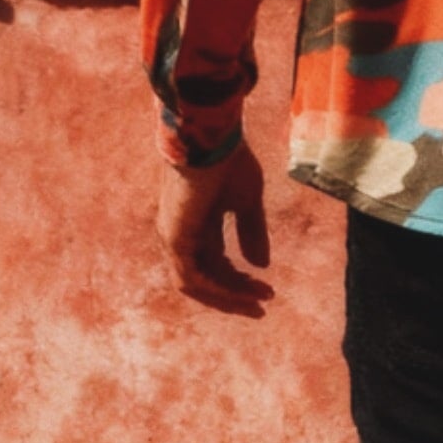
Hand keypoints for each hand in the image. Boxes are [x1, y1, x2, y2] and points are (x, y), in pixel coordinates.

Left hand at [155, 150, 272, 316]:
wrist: (210, 138)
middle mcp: (181, 234)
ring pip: (196, 284)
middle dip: (236, 292)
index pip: (216, 263)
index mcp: (197, 223)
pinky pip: (192, 278)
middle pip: (207, 276)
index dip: (241, 279)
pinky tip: (241, 293)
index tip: (268, 289)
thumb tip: (261, 265)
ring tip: (256, 304)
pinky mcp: (174, 239)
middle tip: (264, 302)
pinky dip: (216, 290)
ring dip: (227, 297)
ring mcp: (174, 237)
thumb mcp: (247, 200)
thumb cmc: (228, 160)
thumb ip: (251, 231)